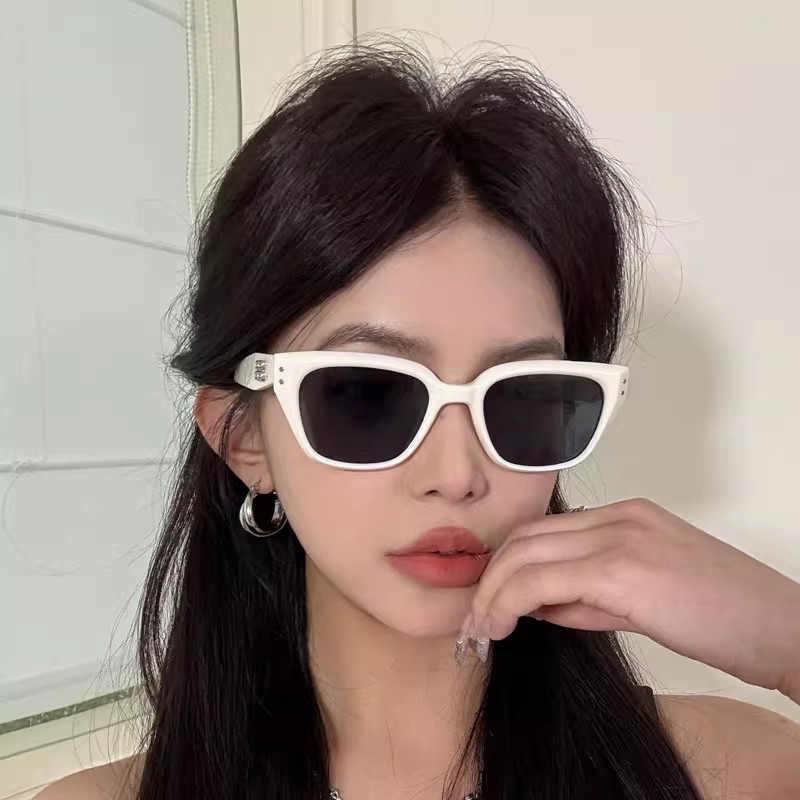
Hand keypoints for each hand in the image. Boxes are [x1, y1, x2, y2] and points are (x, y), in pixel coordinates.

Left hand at [464, 498, 799, 697]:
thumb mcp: (646, 596)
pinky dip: (513, 600)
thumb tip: (535, 606)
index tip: (489, 599)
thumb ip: (588, 595)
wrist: (785, 628)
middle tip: (475, 618)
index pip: (543, 530)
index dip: (506, 564)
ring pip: (526, 554)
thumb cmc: (726, 617)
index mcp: (626, 517)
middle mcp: (619, 518)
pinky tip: (505, 624)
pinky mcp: (623, 569)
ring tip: (482, 628)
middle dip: (490, 577)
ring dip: (494, 592)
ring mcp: (621, 538)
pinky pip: (545, 580)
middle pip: (526, 536)